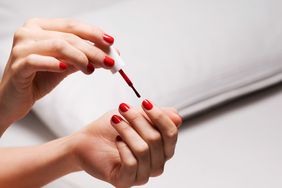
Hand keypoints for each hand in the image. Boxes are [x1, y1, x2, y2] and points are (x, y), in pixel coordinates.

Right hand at [0, 18, 114, 127]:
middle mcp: (28, 32)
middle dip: (93, 49)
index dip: (94, 33)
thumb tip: (110, 55)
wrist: (15, 99)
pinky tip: (66, 68)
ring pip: (58, 46)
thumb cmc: (39, 79)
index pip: (72, 25)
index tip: (111, 42)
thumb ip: (84, 58)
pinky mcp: (17, 66)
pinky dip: (55, 64)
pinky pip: (38, 61)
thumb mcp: (65, 65)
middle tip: (109, 61)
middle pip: (69, 37)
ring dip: (80, 58)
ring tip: (91, 69)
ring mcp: (21, 48)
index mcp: (40, 27)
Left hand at [72, 100, 181, 186]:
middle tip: (123, 109)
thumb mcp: (135, 116)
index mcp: (161, 148)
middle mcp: (155, 163)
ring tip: (115, 121)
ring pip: (143, 150)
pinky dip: (122, 147)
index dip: (160, 116)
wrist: (87, 141)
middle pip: (156, 139)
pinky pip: (131, 163)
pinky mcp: (126, 181)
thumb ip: (158, 117)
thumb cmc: (111, 128)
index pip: (171, 134)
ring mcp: (142, 174)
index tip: (146, 103)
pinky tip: (116, 140)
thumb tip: (178, 119)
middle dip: (138, 120)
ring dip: (127, 130)